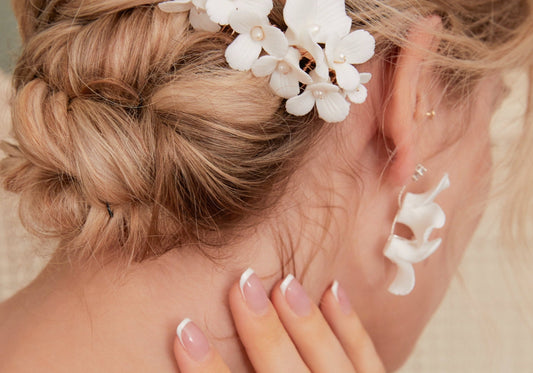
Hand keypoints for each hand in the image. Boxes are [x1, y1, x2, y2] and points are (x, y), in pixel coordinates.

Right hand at [172, 269, 385, 371]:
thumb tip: (189, 347)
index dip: (208, 372)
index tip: (185, 331)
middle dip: (265, 333)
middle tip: (242, 286)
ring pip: (332, 367)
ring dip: (308, 324)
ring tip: (284, 282)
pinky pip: (368, 362)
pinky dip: (351, 327)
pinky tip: (332, 290)